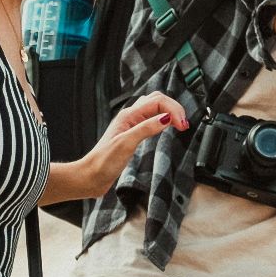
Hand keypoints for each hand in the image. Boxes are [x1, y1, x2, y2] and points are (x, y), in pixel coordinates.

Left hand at [73, 92, 188, 193]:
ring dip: (169, 111)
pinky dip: (163, 119)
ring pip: (155, 107)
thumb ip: (146, 128)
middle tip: (184, 124)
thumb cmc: (103, 162)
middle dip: (174, 108)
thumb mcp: (126, 144)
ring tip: (179, 124)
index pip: (158, 101)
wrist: (91, 176)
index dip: (173, 110)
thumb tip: (166, 118)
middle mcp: (130, 116)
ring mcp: (132, 124)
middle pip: (158, 100)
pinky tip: (167, 127)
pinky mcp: (133, 134)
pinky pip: (151, 119)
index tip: (182, 126)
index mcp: (128, 115)